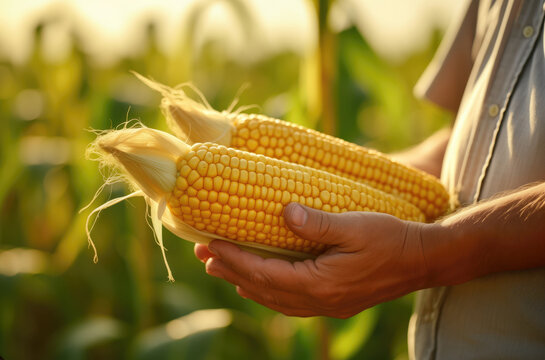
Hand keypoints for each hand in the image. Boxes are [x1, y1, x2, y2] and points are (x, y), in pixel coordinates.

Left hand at [194, 203, 429, 317]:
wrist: (422, 261)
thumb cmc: (391, 239)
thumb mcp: (355, 225)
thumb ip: (318, 222)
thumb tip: (285, 212)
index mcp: (320, 283)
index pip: (264, 273)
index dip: (235, 258)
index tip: (210, 243)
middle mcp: (320, 300)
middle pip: (264, 289)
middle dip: (232, 271)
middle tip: (205, 256)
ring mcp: (328, 305)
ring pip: (275, 299)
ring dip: (247, 282)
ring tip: (223, 267)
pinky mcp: (335, 302)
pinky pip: (291, 302)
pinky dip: (269, 291)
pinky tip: (261, 281)